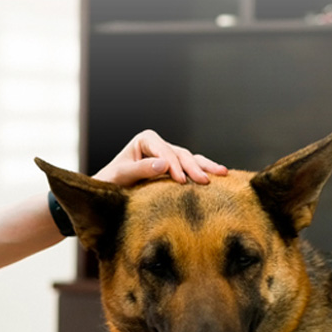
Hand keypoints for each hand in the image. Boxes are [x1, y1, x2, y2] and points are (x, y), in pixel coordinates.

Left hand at [93, 130, 227, 185]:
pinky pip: (192, 168)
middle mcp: (160, 145)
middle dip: (194, 168)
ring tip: (223, 174)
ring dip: (206, 167)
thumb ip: (141, 169)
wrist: (109, 191)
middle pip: (181, 154)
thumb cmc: (111, 182)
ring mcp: (170, 156)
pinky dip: (205, 172)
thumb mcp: (122, 176)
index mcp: (146, 140)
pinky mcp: (175, 169)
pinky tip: (220, 177)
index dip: (174, 165)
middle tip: (205, 181)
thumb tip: (164, 164)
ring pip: (191, 159)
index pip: (164, 152)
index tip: (181, 180)